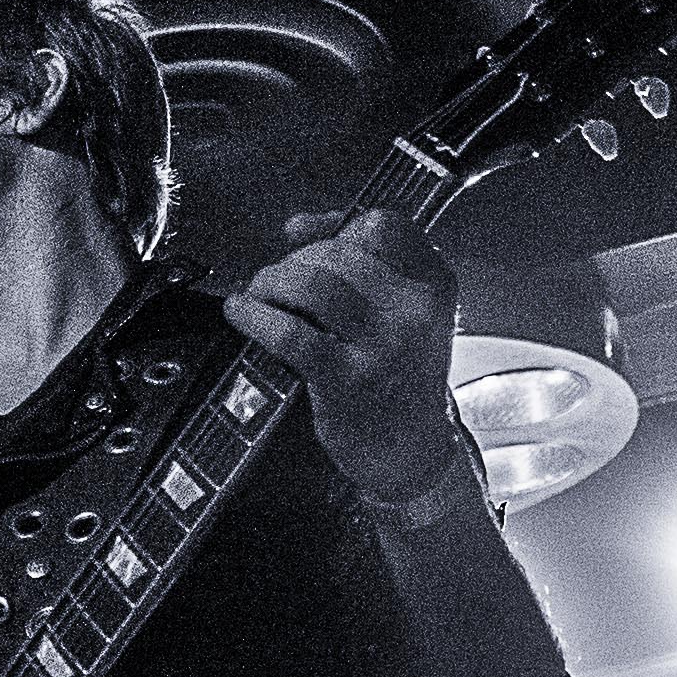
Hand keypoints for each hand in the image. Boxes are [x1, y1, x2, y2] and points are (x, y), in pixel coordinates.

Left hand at [224, 206, 462, 505]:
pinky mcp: (347, 379)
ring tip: (258, 294)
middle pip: (338, 252)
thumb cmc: (398, 378)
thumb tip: (299, 226)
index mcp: (434, 285)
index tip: (300, 235)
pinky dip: (256, 316)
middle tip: (273, 281)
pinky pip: (290, 332)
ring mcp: (383, 346)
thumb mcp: (403, 315)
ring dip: (272, 281)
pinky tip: (242, 314)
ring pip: (313, 284)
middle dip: (293, 260)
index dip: (333, 225)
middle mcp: (415, 310)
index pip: (382, 225)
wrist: (411, 452)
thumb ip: (364, 266)